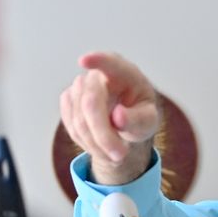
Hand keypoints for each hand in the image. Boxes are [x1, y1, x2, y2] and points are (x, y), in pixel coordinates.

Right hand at [60, 52, 159, 183]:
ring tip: (115, 153)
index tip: (84, 60)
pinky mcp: (68, 100)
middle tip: (120, 156)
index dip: (97, 61)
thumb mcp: (149, 121)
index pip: (109, 63)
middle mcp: (98, 75)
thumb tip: (118, 117)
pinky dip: (87, 143)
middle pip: (90, 103)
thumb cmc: (140, 115)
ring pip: (79, 120)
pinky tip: (101, 145)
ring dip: (97, 144)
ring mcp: (80, 87)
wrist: (125, 122)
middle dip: (103, 134)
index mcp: (124, 72)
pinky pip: (71, 126)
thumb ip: (138, 120)